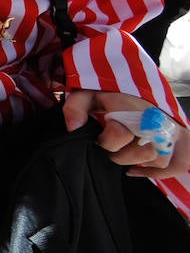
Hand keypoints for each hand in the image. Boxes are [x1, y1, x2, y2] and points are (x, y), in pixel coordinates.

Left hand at [63, 89, 189, 178]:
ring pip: (161, 160)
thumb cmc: (109, 90)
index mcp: (133, 108)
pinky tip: (138, 170)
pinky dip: (160, 171)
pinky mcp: (182, 136)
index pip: (122, 134)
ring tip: (124, 153)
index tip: (98, 139)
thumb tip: (74, 128)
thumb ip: (75, 108)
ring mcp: (172, 129)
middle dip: (121, 156)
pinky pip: (180, 163)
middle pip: (144, 153)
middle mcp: (157, 120)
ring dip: (139, 162)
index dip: (106, 142)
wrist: (130, 80)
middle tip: (110, 148)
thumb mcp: (86, 93)